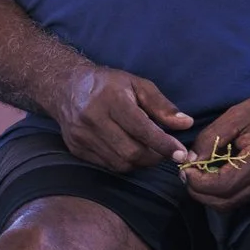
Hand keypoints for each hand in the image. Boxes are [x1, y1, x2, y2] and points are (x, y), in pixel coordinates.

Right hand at [46, 66, 193, 172]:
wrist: (65, 86)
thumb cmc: (107, 84)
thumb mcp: (137, 85)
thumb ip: (162, 105)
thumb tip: (185, 123)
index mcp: (110, 99)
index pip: (141, 128)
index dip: (163, 144)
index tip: (181, 153)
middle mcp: (92, 118)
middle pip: (131, 151)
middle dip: (154, 156)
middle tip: (164, 151)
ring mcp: (81, 135)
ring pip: (120, 162)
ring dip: (140, 161)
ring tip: (147, 150)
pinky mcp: (75, 148)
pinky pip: (107, 165)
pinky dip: (123, 162)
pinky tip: (128, 150)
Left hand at [180, 89, 249, 211]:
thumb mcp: (236, 115)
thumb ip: (211, 138)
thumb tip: (192, 160)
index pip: (221, 187)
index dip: (197, 182)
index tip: (184, 168)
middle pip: (225, 203)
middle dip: (200, 193)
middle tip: (187, 173)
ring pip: (234, 204)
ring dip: (212, 194)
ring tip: (199, 173)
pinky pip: (244, 197)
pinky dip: (225, 191)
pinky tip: (217, 173)